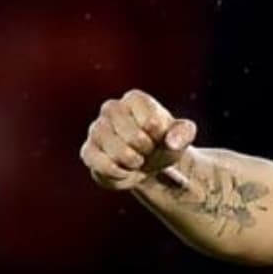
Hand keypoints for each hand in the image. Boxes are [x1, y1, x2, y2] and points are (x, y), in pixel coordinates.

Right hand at [81, 90, 198, 191]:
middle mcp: (111, 109)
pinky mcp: (88, 151)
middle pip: (134, 137)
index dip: (159, 137)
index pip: (151, 122)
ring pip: (117, 152)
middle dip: (146, 151)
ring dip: (134, 163)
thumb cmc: (164, 143)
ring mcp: (96, 129)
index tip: (158, 138)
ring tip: (136, 161)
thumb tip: (171, 143)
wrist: (150, 164)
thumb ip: (184, 133)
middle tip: (146, 151)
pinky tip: (124, 171)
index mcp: (135, 99)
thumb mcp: (183, 135)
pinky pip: (102, 166)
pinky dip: (119, 174)